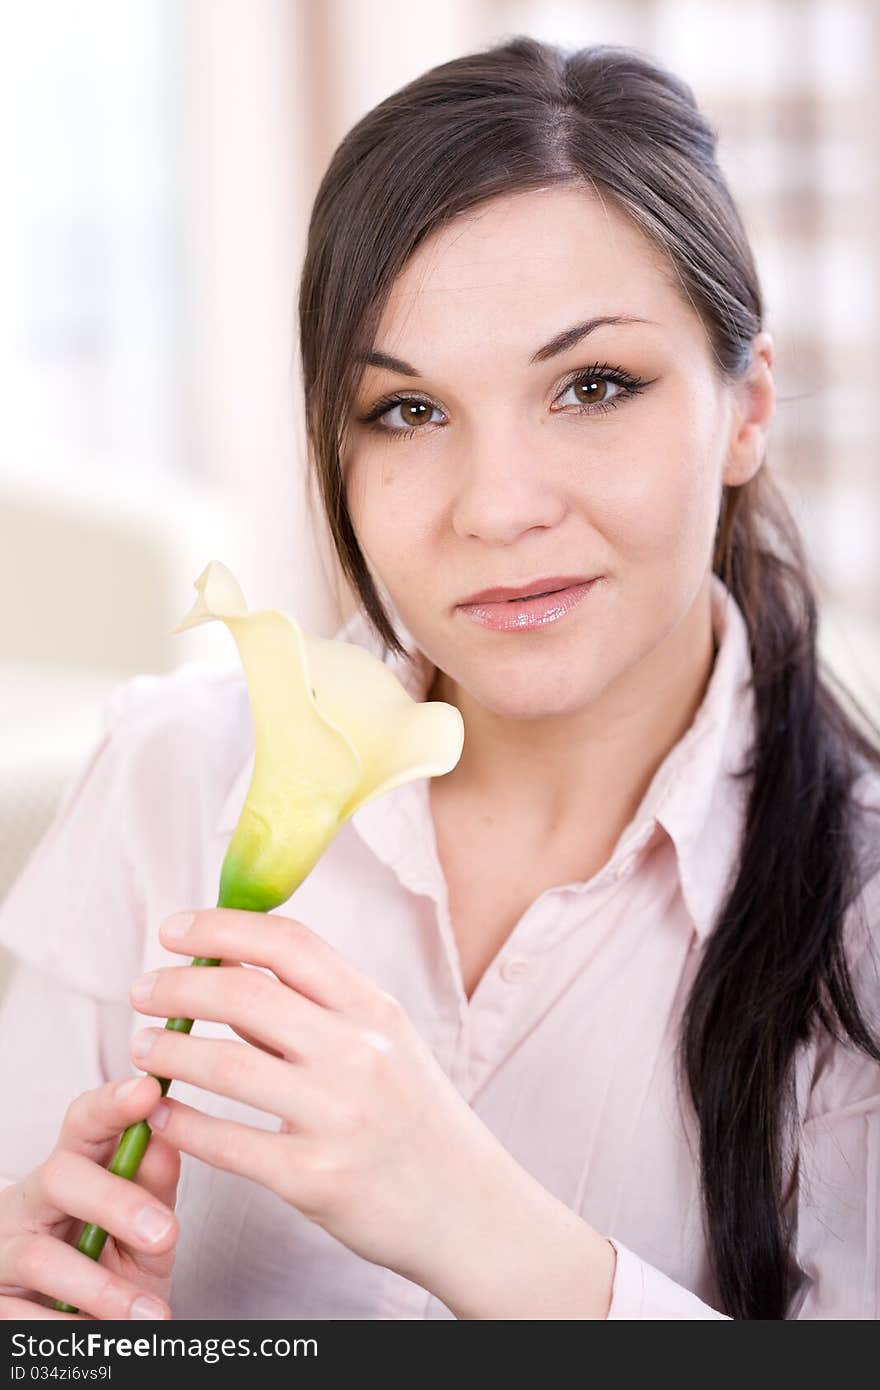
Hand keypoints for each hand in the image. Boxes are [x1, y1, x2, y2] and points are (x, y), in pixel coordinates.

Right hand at [0, 1077, 179, 1319]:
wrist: (87, 1338)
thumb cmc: (117, 1268)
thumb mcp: (146, 1234)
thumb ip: (155, 1190)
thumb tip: (167, 1136)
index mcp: (73, 1170)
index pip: (84, 1122)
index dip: (112, 1103)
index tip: (148, 1091)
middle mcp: (31, 1200)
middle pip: (59, 1176)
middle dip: (114, 1202)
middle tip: (167, 1235)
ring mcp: (3, 1249)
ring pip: (41, 1257)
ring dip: (102, 1289)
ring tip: (151, 1316)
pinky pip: (21, 1316)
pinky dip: (68, 1332)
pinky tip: (102, 1341)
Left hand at [127, 909, 515, 1294]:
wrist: (468, 1207)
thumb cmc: (414, 1115)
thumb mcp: (384, 1043)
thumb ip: (314, 1006)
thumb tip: (227, 968)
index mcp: (373, 1009)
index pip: (288, 943)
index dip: (221, 927)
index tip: (174, 929)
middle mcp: (358, 1053)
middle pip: (244, 995)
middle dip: (177, 986)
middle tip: (141, 990)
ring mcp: (337, 1115)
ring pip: (225, 1064)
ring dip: (168, 1050)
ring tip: (141, 1046)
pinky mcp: (314, 1178)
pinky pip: (226, 1142)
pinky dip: (181, 1122)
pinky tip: (161, 1112)